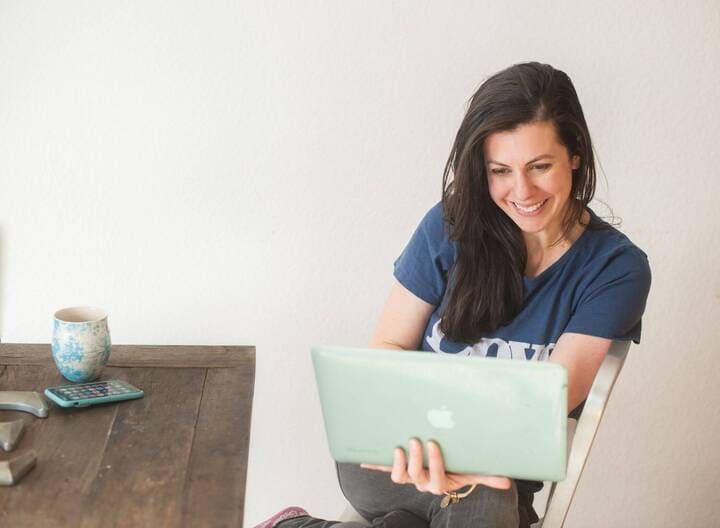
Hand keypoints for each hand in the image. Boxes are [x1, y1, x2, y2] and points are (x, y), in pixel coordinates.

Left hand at [361, 438, 511, 494]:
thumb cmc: (459, 467)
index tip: (434, 445)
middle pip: (416, 476)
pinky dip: (375, 464)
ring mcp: (410, 475)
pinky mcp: (399, 468)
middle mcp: (423, 482)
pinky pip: (385, 468)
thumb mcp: (473, 470)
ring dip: (397, 463)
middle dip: (415, 459)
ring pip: (400, 476)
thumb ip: (487, 476)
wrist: (446, 468)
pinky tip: (364, 459)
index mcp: (440, 482)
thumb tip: (506, 480)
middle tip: (414, 440)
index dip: (434, 463)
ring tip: (398, 447)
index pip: (436, 477)